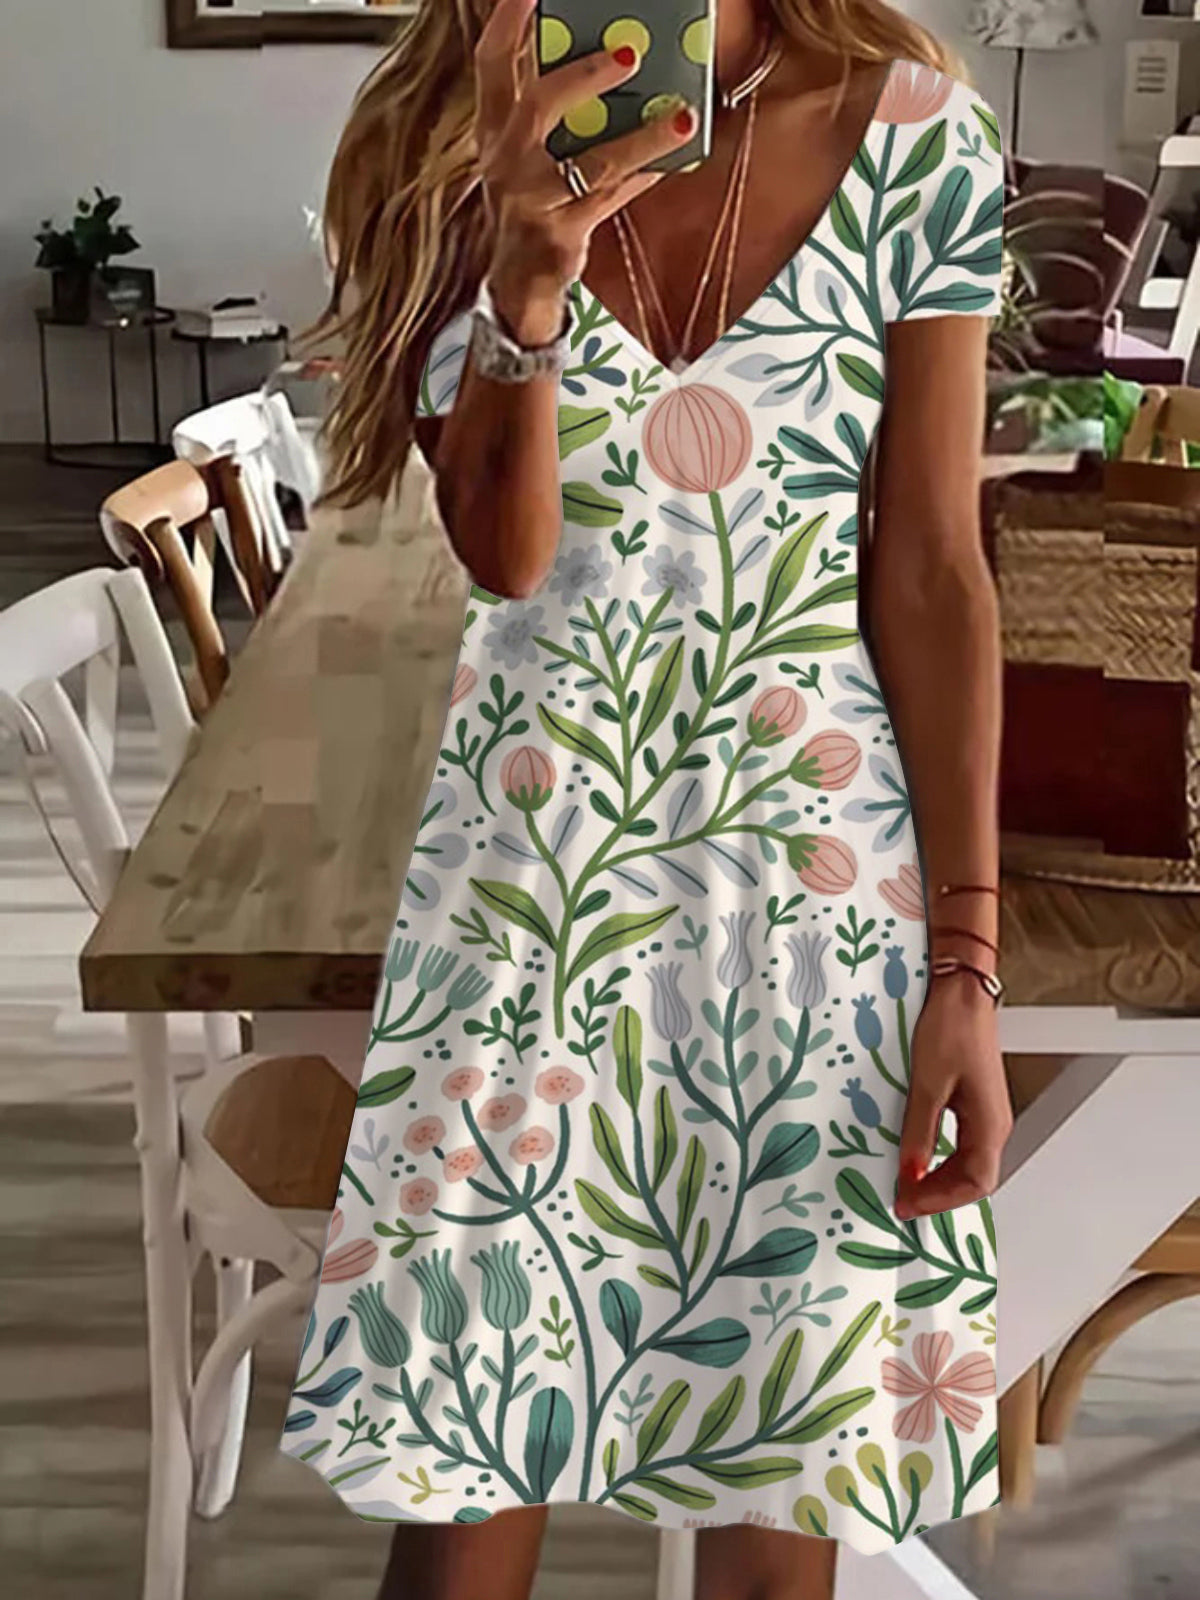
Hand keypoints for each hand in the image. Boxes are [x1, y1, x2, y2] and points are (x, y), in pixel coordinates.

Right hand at [473, 0, 697, 342]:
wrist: (517, 281)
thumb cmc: (533, 200)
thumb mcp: (530, 151)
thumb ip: (556, 108)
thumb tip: (617, 56)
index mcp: (494, 128)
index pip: (492, 64)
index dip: (507, 21)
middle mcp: (505, 160)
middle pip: (539, 106)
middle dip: (585, 74)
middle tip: (631, 51)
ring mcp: (531, 200)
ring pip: (591, 163)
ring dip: (640, 138)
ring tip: (681, 116)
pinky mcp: (559, 235)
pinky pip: (611, 199)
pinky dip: (644, 176)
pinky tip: (675, 157)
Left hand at [894, 972, 1011, 1220]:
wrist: (961, 992)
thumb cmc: (950, 1029)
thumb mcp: (927, 1084)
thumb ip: (919, 1132)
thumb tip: (911, 1173)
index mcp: (990, 1123)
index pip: (975, 1182)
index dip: (941, 1200)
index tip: (908, 1205)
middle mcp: (994, 1123)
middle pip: (975, 1178)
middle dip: (940, 1194)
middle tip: (903, 1201)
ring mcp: (986, 1113)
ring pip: (969, 1163)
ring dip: (941, 1179)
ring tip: (908, 1185)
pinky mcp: (974, 1100)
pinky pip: (962, 1144)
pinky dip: (941, 1159)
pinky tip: (920, 1157)